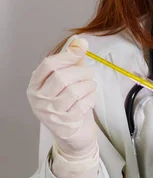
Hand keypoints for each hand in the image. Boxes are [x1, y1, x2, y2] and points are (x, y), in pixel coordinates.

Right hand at [27, 37, 97, 157]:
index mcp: (35, 86)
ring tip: (91, 86)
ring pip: (74, 90)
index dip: (67, 55)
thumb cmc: (69, 105)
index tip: (81, 49)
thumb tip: (80, 41)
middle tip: (89, 74)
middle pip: (62, 77)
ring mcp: (51, 114)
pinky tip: (90, 99)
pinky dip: (91, 98)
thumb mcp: (67, 81)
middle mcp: (39, 100)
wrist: (73, 136)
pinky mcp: (65, 124)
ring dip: (88, 85)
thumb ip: (72, 61)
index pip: (48, 65)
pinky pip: (82, 104)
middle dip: (81, 72)